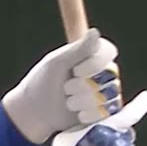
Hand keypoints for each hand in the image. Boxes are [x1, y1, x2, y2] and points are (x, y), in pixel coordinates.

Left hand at [1, 29, 121, 144]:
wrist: (36, 113)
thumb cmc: (42, 84)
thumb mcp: (57, 64)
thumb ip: (78, 49)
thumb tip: (95, 31)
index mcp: (91, 54)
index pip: (109, 51)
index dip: (95, 63)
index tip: (76, 70)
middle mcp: (102, 71)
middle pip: (111, 75)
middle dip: (84, 85)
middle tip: (66, 88)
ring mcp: (106, 91)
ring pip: (110, 95)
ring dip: (85, 101)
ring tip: (69, 102)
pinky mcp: (106, 111)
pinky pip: (110, 111)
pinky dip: (91, 114)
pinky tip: (78, 114)